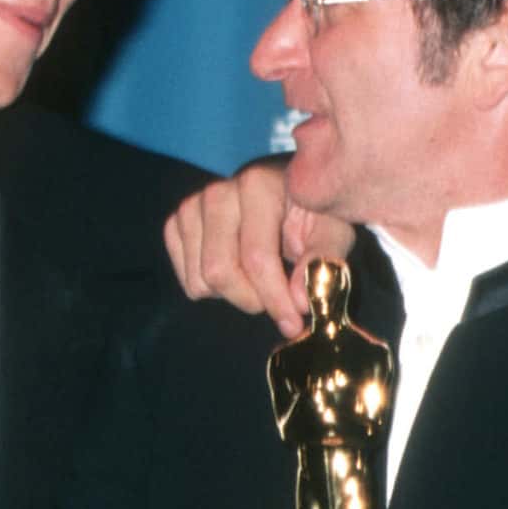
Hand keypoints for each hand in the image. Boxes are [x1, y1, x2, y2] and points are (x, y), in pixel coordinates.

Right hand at [163, 162, 354, 337]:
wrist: (283, 191)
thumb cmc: (310, 212)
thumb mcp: (331, 230)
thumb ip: (321, 262)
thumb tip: (300, 300)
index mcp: (257, 185)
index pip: (256, 258)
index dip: (275, 299)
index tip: (294, 323)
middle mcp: (217, 192)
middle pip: (218, 272)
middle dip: (251, 299)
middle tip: (277, 302)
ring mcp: (191, 207)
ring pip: (199, 280)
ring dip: (234, 294)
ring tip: (259, 279)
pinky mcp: (176, 223)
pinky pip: (186, 278)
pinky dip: (212, 288)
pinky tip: (237, 272)